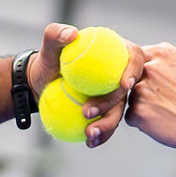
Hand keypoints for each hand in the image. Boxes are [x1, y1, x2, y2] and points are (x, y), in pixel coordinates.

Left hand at [29, 24, 128, 145]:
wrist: (42, 83)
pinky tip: (90, 142)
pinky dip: (101, 135)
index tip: (123, 85)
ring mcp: (115, 95)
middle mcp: (119, 74)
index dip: (134, 71)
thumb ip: (55, 34)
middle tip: (87, 112)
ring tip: (89, 135)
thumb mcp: (49, 45)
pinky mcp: (107, 112)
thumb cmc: (49, 60)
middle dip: (111, 104)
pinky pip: (107, 124)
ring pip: (118, 112)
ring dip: (107, 126)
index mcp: (115, 52)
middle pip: (126, 90)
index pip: (133, 57)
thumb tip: (72, 34)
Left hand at [124, 43, 175, 153]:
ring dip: (141, 105)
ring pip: (131, 97)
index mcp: (161, 53)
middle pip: (131, 78)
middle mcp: (149, 68)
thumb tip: (152, 58)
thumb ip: (166, 59)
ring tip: (164, 111)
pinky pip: (131, 116)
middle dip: (141, 88)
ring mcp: (142, 89)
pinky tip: (160, 122)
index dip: (142, 73)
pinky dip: (142, 121)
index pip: (136, 59)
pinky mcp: (139, 111)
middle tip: (161, 99)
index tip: (153, 83)